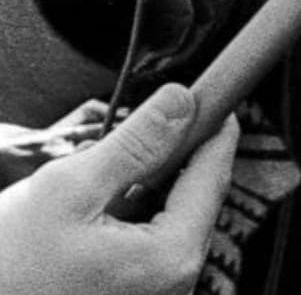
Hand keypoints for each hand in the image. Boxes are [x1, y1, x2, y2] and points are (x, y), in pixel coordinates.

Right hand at [0, 84, 237, 294]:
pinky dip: (125, 218)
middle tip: (141, 131)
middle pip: (194, 196)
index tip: (214, 91)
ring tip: (96, 183)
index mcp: (170, 259)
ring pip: (166, 218)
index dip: (214, 123)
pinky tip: (91, 214)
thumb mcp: (69, 190)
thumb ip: (136, 142)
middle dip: (169, 158)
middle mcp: (171, 286)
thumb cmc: (6, 277)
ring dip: (142, 188)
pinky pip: (143, 244)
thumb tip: (181, 103)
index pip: (215, 172)